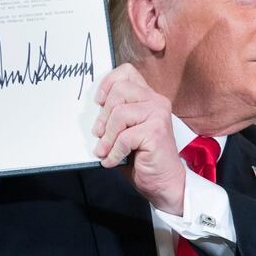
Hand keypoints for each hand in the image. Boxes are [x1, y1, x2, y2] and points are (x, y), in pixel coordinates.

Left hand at [92, 63, 184, 212]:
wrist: (164, 183)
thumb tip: (91, 113)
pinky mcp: (156, 132)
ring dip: (107, 137)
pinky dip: (113, 152)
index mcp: (148, 97)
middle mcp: (156, 102)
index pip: (127, 72)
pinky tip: (112, 161)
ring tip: (104, 150)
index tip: (99, 101)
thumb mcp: (125, 130)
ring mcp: (158, 115)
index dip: (108, 82)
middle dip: (103, 115)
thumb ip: (114, 116)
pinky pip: (124, 137)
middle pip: (119, 90)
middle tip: (99, 134)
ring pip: (119, 114)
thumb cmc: (143, 157)